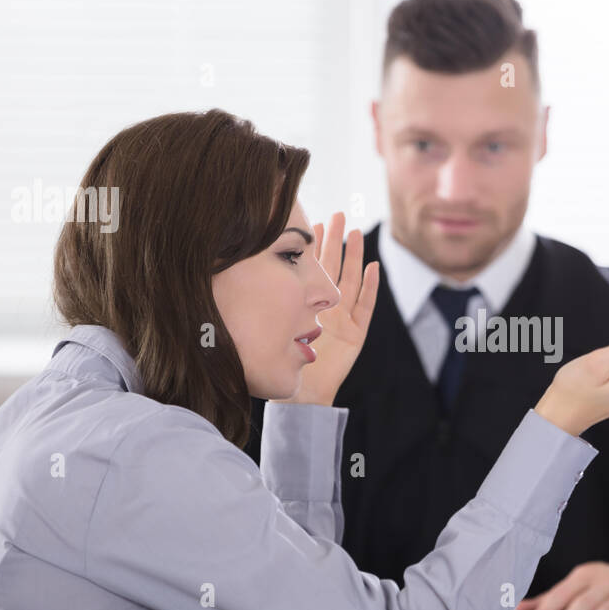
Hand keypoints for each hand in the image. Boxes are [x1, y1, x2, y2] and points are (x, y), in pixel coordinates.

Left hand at [272, 211, 379, 405]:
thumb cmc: (278, 365)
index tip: (312, 224)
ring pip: (350, 281)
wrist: (299, 395)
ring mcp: (343, 320)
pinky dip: (370, 287)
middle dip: (335, 241)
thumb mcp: (266, 328)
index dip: (314, 247)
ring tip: (355, 233)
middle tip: (337, 215)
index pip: (312, 270)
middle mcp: (326, 309)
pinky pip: (365, 307)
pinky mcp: (355, 334)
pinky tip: (373, 267)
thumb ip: (260, 309)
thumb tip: (235, 278)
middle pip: (334, 268)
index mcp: (306, 306)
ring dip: (354, 256)